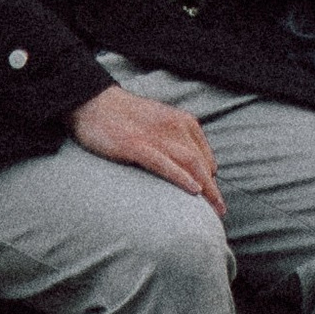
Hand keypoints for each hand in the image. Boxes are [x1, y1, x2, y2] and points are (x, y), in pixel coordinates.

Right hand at [69, 84, 226, 218]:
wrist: (93, 102)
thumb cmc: (125, 117)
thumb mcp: (159, 123)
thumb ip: (175, 141)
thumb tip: (190, 168)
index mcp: (182, 122)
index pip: (205, 156)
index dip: (211, 179)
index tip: (213, 198)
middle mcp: (174, 127)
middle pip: (202, 163)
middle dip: (214, 189)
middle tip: (220, 211)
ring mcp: (155, 136)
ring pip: (190, 164)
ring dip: (206, 189)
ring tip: (214, 210)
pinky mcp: (136, 146)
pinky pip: (165, 164)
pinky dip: (182, 178)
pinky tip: (193, 191)